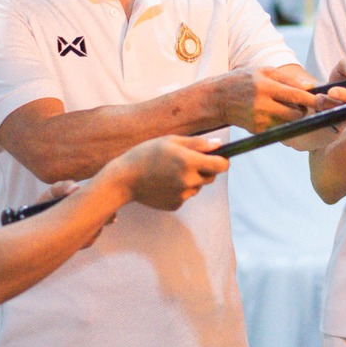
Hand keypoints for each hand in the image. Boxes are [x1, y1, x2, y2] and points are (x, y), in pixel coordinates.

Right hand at [112, 134, 226, 210]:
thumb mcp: (171, 141)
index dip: (222, 160)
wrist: (124, 179)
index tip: (217, 157)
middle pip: (211, 176)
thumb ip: (198, 143)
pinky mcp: (175, 205)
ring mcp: (182, 195)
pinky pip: (185, 195)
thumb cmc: (145, 155)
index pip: (221, 165)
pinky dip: (179, 189)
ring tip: (169, 171)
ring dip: (191, 179)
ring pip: (198, 186)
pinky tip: (163, 182)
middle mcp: (189, 180)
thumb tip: (220, 145)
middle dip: (205, 168)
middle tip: (186, 161)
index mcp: (189, 162)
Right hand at [213, 65, 320, 131]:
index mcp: (265, 86)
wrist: (216, 99)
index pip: (295, 96)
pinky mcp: (257, 130)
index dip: (311, 99)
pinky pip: (277, 127)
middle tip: (300, 103)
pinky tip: (269, 112)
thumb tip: (309, 87)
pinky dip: (279, 121)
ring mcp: (259, 119)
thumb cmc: (241, 81)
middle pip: (295, 113)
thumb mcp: (262, 71)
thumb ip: (286, 79)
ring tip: (283, 106)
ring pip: (288, 122)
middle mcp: (262, 104)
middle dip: (303, 109)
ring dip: (292, 116)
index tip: (322, 100)